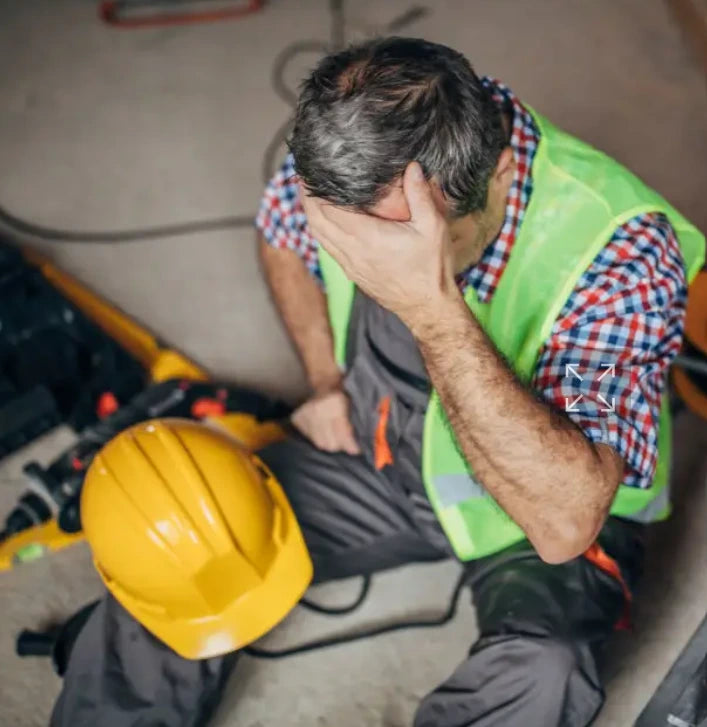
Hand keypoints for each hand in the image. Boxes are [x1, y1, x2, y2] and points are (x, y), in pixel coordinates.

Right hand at [290, 388, 360, 454]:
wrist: (325, 384)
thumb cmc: (343, 397)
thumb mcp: (352, 408)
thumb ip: (352, 427)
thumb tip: (354, 448)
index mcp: (334, 405)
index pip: (341, 434)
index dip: (349, 445)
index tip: (355, 451)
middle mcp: (317, 410)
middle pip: (328, 444)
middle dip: (338, 445)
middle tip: (344, 442)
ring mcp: (305, 414)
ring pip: (318, 442)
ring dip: (328, 442)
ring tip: (333, 435)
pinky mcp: (297, 418)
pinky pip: (309, 437)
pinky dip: (317, 436)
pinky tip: (322, 429)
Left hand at [300, 162, 455, 328]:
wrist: (426, 307)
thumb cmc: (430, 269)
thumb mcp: (432, 227)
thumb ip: (420, 195)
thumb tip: (411, 168)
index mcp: (366, 237)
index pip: (328, 209)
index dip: (315, 190)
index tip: (311, 172)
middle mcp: (352, 252)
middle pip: (316, 222)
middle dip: (307, 198)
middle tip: (304, 178)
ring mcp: (349, 264)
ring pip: (319, 236)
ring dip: (311, 215)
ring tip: (309, 195)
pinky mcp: (352, 273)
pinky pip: (328, 247)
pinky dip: (321, 231)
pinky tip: (325, 221)